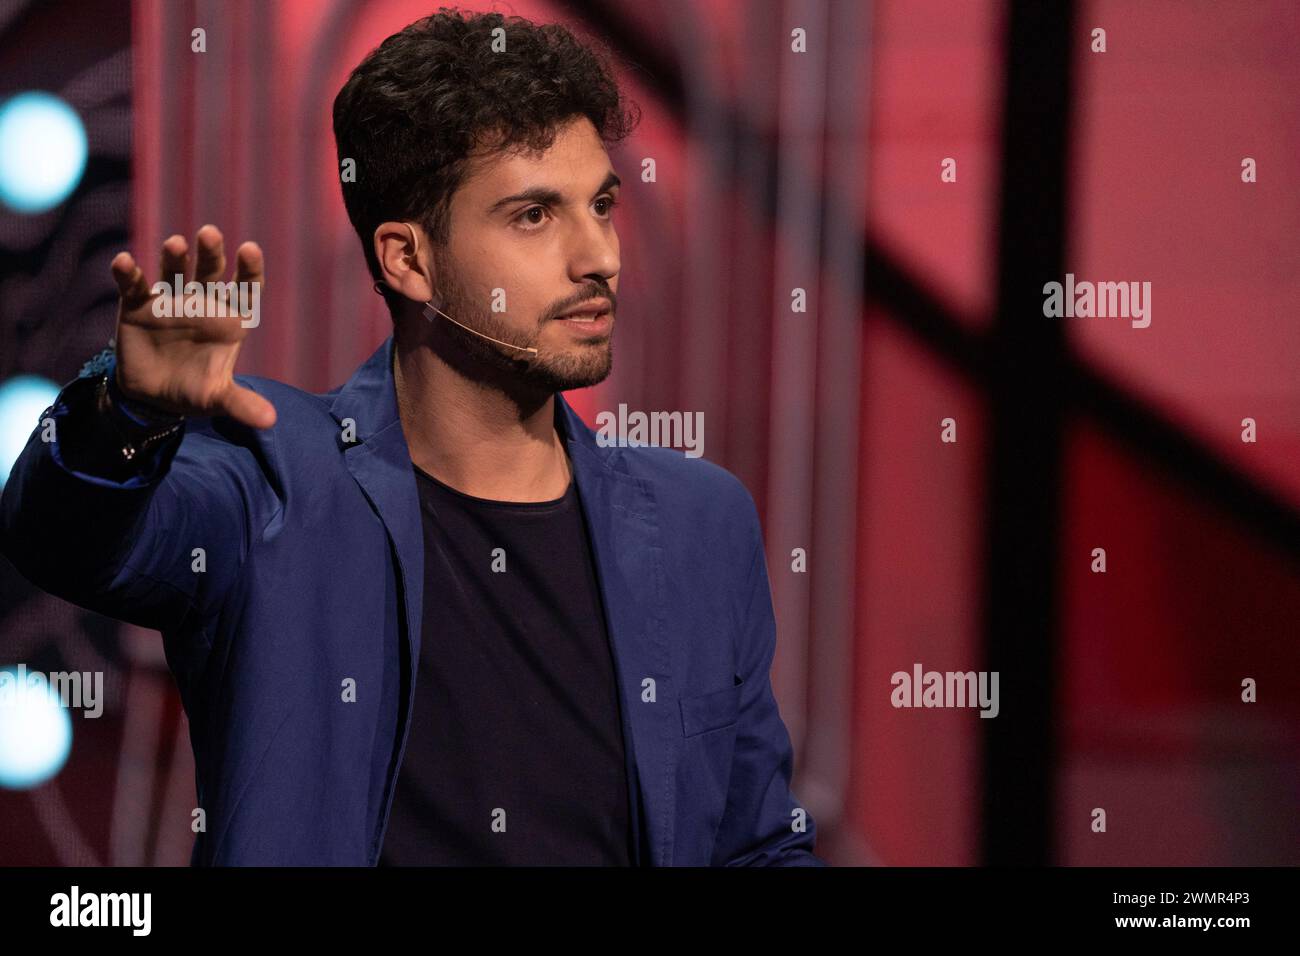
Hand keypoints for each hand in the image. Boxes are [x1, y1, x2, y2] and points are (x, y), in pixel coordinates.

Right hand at [109, 225, 275, 428]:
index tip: (250, 250)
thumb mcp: (217, 399)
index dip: (249, 270)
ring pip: (174, 271)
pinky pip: (133, 285)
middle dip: (211, 253)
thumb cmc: (195, 390)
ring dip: (175, 257)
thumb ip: (241, 404)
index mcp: (228, 319)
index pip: (244, 289)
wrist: (153, 398)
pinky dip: (128, 272)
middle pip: (210, 271)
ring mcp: (170, 301)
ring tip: (176, 244)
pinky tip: (124, 262)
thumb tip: (269, 421)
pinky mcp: (137, 306)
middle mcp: (201, 303)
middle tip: (210, 234)